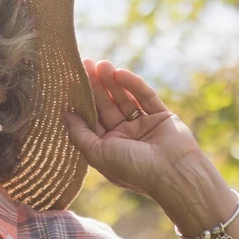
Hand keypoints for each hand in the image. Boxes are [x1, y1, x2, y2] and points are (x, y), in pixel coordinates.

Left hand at [62, 59, 205, 199]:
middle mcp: (126, 137)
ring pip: (125, 99)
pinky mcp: (162, 117)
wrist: (174, 174)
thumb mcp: (98, 154)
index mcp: (109, 148)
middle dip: (96, 86)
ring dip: (113, 82)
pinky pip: (146, 97)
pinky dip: (134, 85)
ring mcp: (144, 126)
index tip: (72, 81)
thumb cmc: (133, 169)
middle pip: (107, 106)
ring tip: (102, 64)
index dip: (82, 101)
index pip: (92, 120)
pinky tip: (121, 73)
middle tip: (85, 64)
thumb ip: (79, 134)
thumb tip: (64, 115)